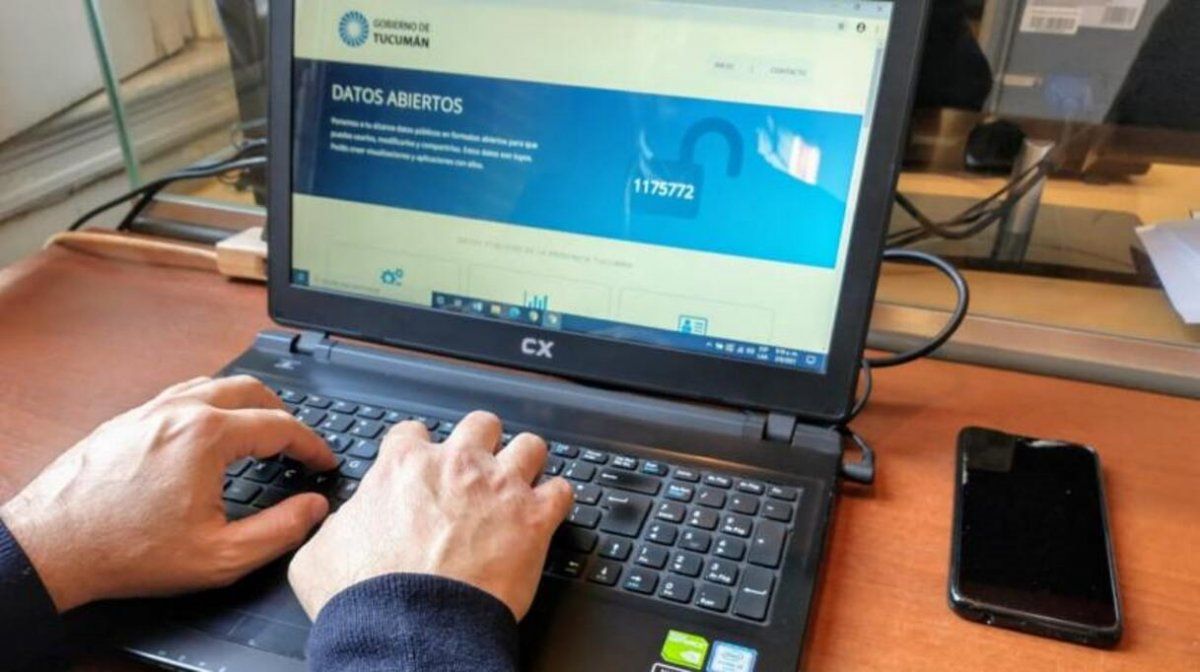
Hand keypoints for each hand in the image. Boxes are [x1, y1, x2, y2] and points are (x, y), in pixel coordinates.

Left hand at [0, 376, 336, 611]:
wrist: (51, 548)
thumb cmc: (126, 552)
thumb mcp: (220, 556)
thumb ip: (280, 531)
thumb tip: (313, 508)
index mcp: (207, 435)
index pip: (280, 425)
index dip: (312, 444)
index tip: (324, 462)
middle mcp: (179, 411)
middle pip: (251, 389)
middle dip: (284, 414)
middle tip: (298, 442)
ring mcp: (148, 411)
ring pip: (213, 386)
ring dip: (247, 403)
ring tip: (262, 430)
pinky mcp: (126, 421)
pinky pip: (181, 396)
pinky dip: (211, 405)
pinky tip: (210, 432)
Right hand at [288, 411, 573, 620]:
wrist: (410, 628)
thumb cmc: (367, 596)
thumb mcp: (320, 554)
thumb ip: (338, 525)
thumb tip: (342, 526)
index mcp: (403, 467)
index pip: (413, 432)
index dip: (419, 449)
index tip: (424, 465)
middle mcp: (456, 465)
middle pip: (480, 424)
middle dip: (481, 443)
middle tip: (478, 469)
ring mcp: (499, 487)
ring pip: (529, 446)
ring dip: (526, 464)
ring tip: (521, 484)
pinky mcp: (533, 517)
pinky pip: (562, 490)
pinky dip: (556, 501)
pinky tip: (548, 512)